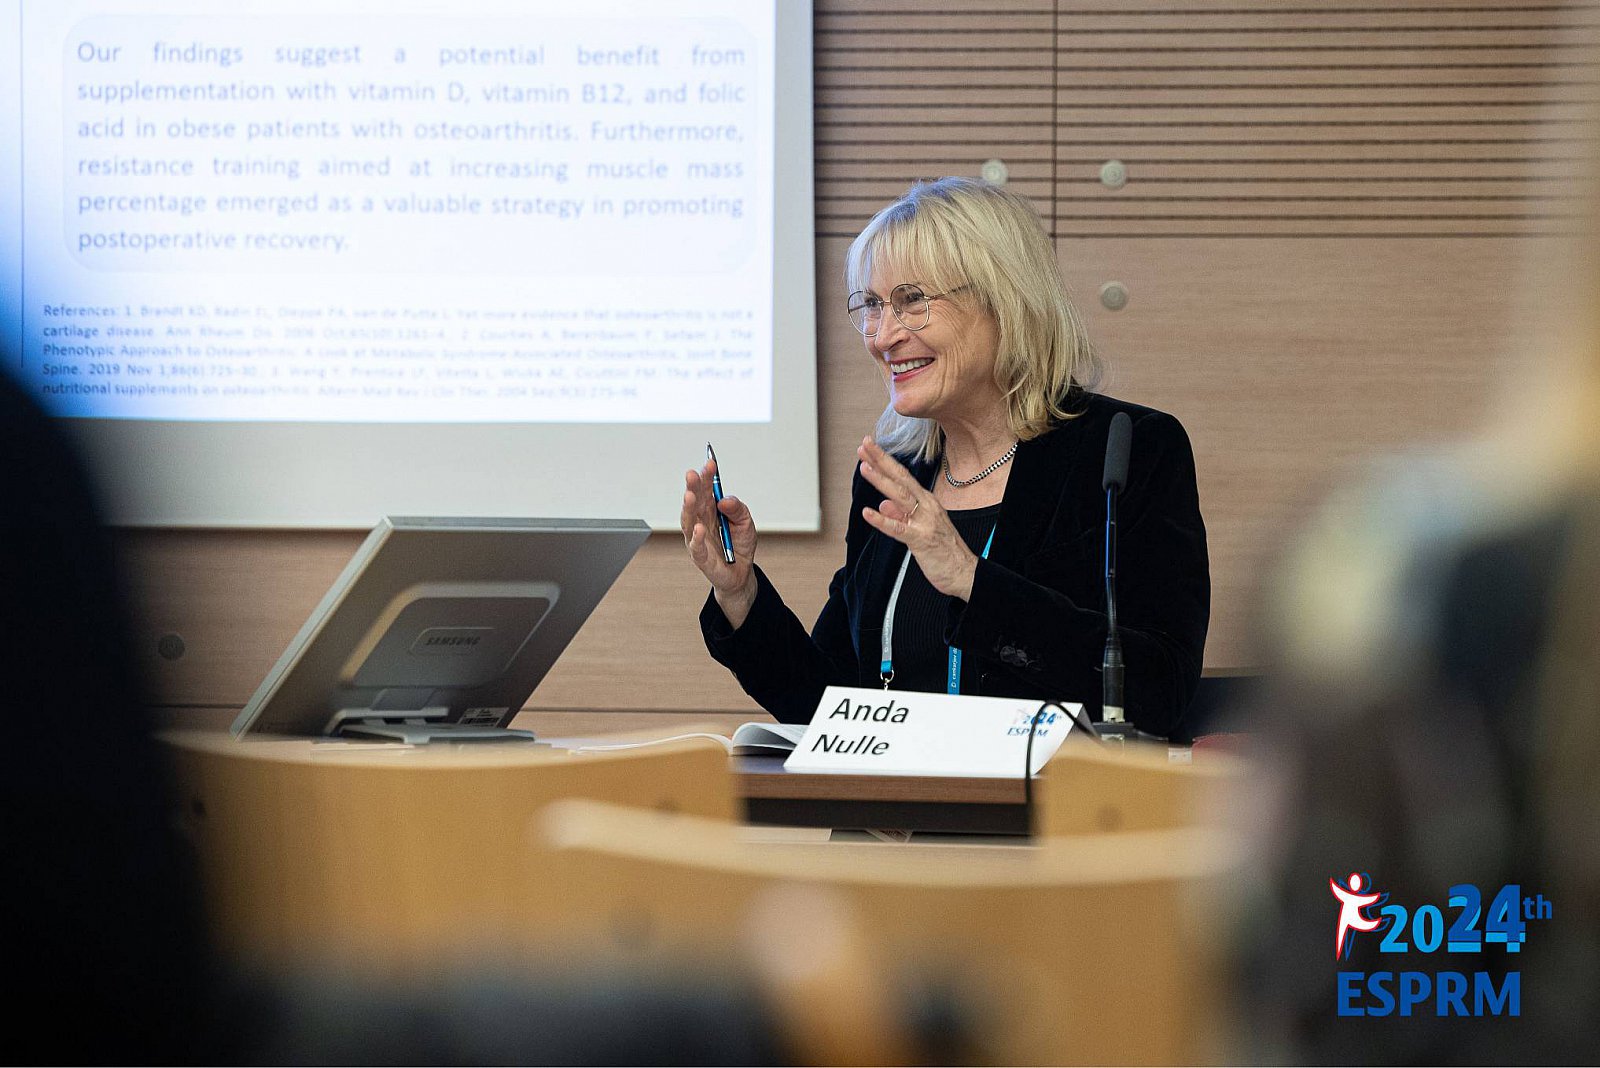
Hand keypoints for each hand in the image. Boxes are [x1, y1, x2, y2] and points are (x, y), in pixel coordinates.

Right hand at [681, 458, 758, 626]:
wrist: (741, 573)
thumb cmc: (739, 545)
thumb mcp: (746, 523)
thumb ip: (737, 509)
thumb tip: (725, 499)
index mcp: (711, 510)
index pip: (707, 489)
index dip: (707, 476)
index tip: (710, 463)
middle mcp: (701, 521)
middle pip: (695, 501)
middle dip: (693, 487)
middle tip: (693, 474)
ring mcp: (698, 539)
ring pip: (689, 521)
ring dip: (689, 508)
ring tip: (690, 495)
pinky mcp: (701, 558)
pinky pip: (696, 547)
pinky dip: (697, 538)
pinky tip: (699, 528)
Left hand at [857, 436, 979, 601]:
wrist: (964, 572)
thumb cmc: (944, 550)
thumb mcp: (921, 527)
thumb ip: (901, 515)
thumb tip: (883, 504)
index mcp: (926, 501)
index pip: (902, 476)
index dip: (885, 461)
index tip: (870, 447)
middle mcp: (927, 506)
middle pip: (901, 479)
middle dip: (881, 460)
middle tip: (865, 445)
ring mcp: (925, 522)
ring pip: (900, 497)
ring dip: (881, 481)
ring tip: (865, 468)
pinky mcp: (921, 540)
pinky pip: (898, 528)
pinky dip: (882, 520)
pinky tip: (868, 512)